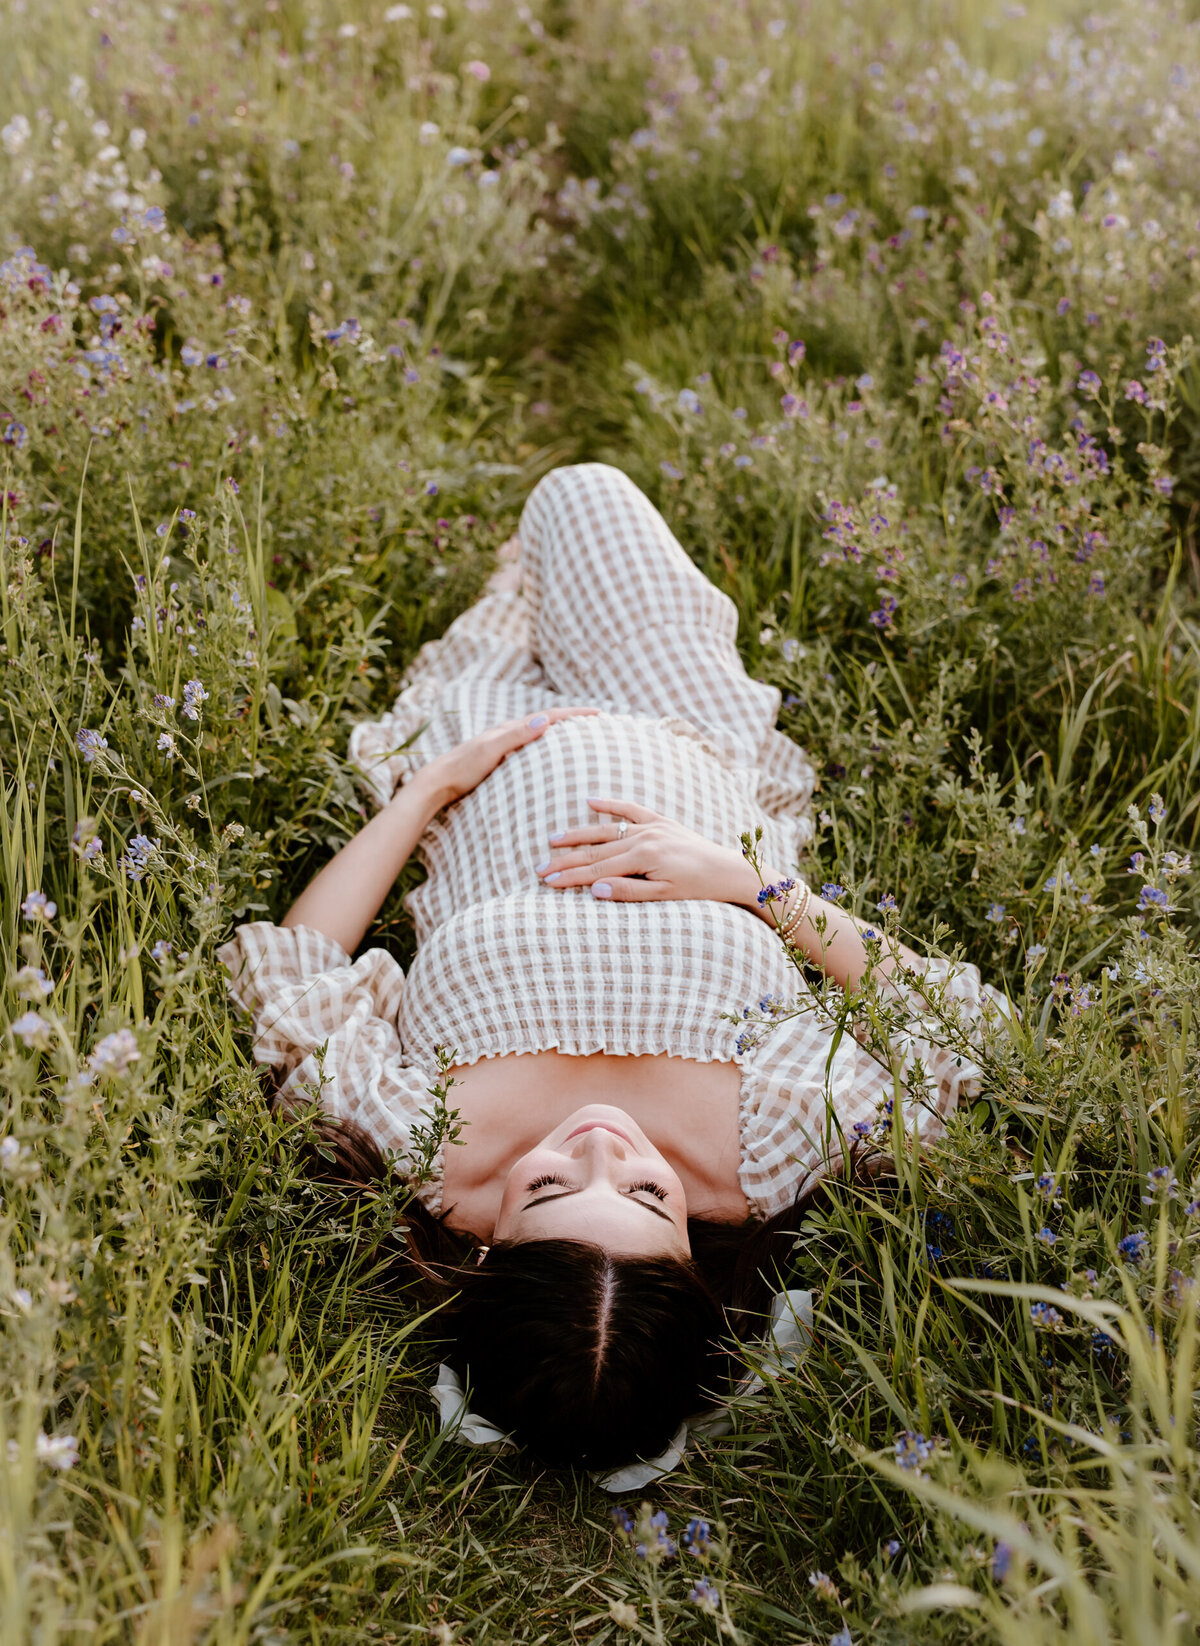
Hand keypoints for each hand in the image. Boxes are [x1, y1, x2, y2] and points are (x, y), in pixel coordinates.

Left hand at [423, 707, 599, 808]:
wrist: (436, 783)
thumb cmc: (462, 768)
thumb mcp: (490, 750)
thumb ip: (516, 735)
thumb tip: (546, 719)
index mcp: (509, 729)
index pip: (549, 716)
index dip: (575, 713)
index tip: (599, 712)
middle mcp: (507, 734)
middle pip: (546, 721)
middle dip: (572, 719)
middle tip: (596, 721)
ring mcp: (502, 747)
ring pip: (538, 735)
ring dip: (560, 732)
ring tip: (579, 736)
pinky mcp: (498, 761)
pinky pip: (530, 749)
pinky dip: (545, 747)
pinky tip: (548, 758)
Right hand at [535, 798, 757, 903]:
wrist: (728, 871)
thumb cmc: (698, 889)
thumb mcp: (664, 896)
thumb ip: (629, 891)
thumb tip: (595, 889)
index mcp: (644, 857)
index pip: (597, 870)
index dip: (570, 876)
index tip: (547, 882)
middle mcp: (645, 837)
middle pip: (596, 851)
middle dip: (566, 860)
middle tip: (539, 868)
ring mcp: (652, 826)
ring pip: (607, 830)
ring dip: (578, 835)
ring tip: (553, 840)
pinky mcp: (661, 821)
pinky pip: (631, 809)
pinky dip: (610, 805)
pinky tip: (590, 802)